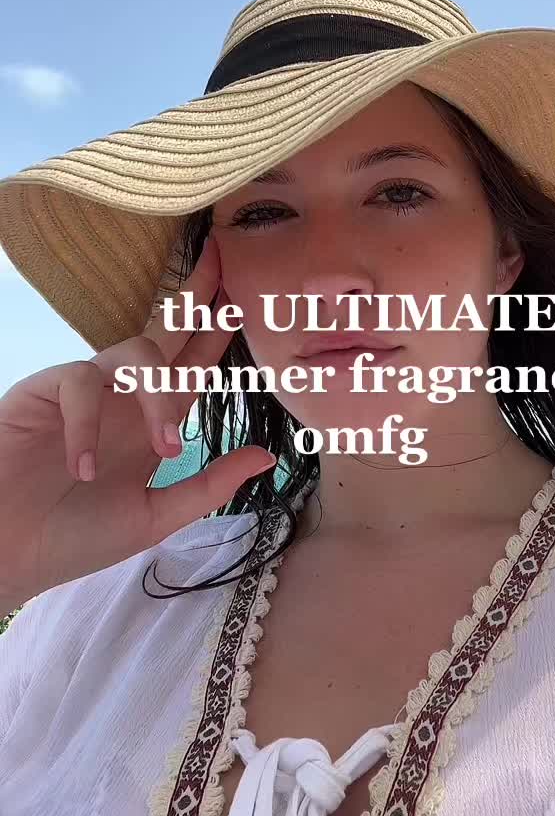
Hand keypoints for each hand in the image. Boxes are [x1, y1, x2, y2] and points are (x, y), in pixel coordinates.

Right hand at [0, 234, 274, 604]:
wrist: (8, 554)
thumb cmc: (73, 536)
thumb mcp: (154, 517)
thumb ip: (208, 486)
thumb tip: (268, 454)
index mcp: (151, 421)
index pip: (193, 366)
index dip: (219, 331)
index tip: (250, 297)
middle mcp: (122, 397)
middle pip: (165, 332)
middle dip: (194, 297)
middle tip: (221, 262)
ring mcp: (84, 391)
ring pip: (133, 353)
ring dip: (158, 395)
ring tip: (165, 448)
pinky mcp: (43, 392)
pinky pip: (78, 383)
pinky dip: (88, 424)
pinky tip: (85, 468)